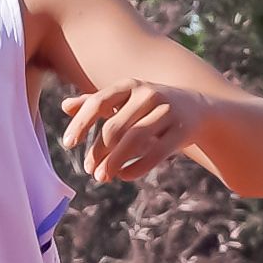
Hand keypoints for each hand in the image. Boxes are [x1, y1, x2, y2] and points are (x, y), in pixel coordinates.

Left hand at [56, 78, 205, 184]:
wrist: (197, 108)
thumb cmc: (151, 106)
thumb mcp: (126, 100)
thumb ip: (96, 103)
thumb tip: (65, 106)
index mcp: (129, 85)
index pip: (98, 103)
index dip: (81, 124)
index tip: (68, 144)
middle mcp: (148, 94)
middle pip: (115, 127)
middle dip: (98, 151)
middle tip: (89, 170)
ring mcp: (167, 111)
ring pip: (134, 140)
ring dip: (114, 162)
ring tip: (101, 176)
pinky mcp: (181, 130)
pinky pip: (156, 153)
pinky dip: (137, 167)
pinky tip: (123, 176)